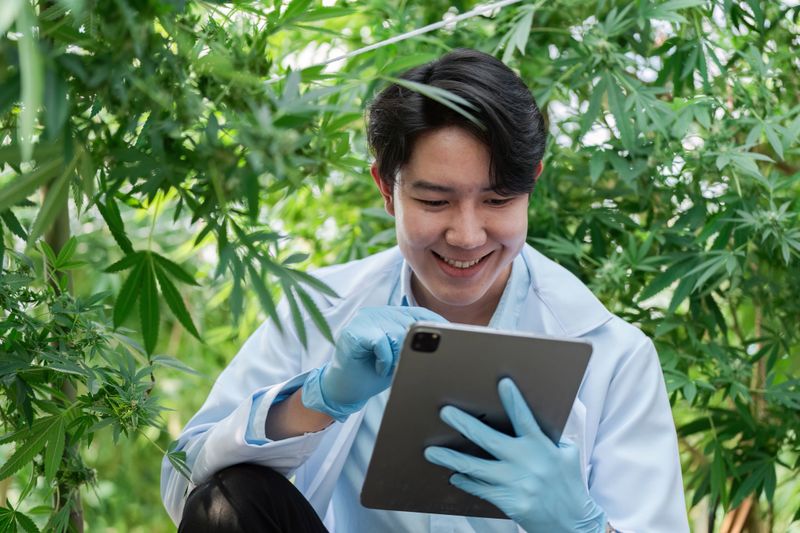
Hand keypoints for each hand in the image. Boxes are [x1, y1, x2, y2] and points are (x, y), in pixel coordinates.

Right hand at [302, 306, 445, 421]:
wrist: (344, 389)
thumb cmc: (373, 373)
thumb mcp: (401, 357)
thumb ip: (416, 345)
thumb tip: (443, 343)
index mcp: (390, 315)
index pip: (421, 314)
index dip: (437, 327)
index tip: (452, 342)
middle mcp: (378, 312)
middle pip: (411, 325)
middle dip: (415, 349)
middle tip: (409, 366)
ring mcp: (364, 319)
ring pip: (398, 334)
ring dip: (399, 357)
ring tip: (390, 369)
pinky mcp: (353, 331)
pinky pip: (382, 343)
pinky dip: (385, 360)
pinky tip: (379, 368)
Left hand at [424, 378, 605, 532]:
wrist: (574, 523)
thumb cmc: (568, 484)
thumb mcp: (566, 454)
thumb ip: (549, 436)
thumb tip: (532, 415)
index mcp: (542, 447)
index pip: (525, 419)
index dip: (514, 400)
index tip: (502, 382)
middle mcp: (528, 463)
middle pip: (490, 440)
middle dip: (466, 424)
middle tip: (446, 412)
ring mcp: (517, 484)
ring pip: (476, 468)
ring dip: (451, 458)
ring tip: (431, 452)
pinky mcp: (510, 503)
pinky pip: (480, 489)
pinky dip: (465, 481)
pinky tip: (453, 476)